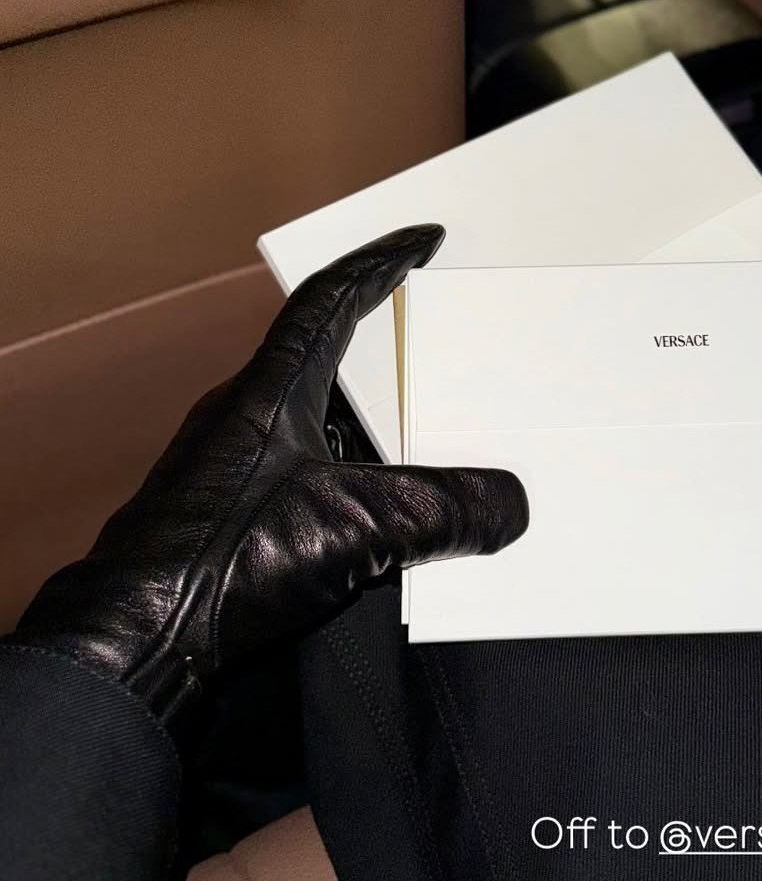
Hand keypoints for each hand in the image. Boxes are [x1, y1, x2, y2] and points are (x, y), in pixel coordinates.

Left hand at [14, 225, 527, 730]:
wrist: (136, 639)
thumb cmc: (223, 559)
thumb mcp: (359, 525)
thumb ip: (445, 510)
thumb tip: (506, 505)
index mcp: (272, 388)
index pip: (331, 298)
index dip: (380, 264)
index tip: (420, 240)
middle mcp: (246, 416)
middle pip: (329, 364)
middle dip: (388, 359)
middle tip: (440, 352)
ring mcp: (232, 469)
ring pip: (320, 431)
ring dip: (373, 437)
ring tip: (433, 455)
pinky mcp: (230, 521)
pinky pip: (306, 483)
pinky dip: (351, 489)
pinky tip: (382, 531)